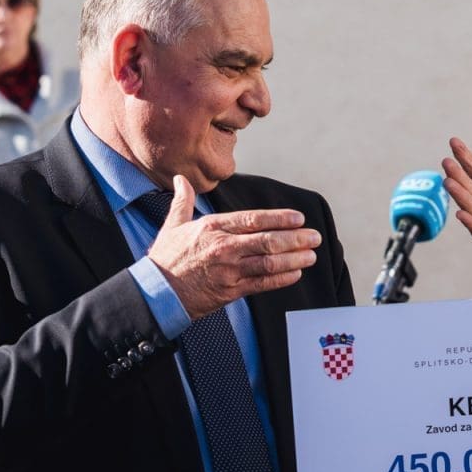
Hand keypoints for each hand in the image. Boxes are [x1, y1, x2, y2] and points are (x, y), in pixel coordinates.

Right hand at [147, 175, 320, 318]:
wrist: (156, 293)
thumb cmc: (166, 258)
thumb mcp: (173, 225)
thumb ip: (183, 201)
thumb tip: (182, 178)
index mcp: (213, 228)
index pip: (253, 219)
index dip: (279, 218)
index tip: (298, 218)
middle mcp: (224, 247)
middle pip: (268, 240)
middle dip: (296, 238)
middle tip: (315, 237)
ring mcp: (228, 270)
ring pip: (269, 263)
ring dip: (295, 259)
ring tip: (312, 255)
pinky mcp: (231, 291)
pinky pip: (262, 284)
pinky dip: (282, 278)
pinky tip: (296, 273)